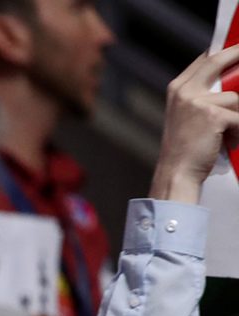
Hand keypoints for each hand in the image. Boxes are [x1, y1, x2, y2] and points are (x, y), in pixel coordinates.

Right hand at [150, 45, 238, 202]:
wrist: (177, 173)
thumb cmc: (186, 149)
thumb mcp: (188, 116)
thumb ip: (202, 96)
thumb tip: (231, 85)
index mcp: (177, 88)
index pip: (204, 60)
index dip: (223, 51)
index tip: (236, 47)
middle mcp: (184, 90)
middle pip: (218, 60)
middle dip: (237, 53)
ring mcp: (196, 101)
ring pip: (235, 96)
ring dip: (238, 116)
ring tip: (228, 135)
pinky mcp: (212, 114)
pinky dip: (238, 132)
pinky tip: (228, 143)